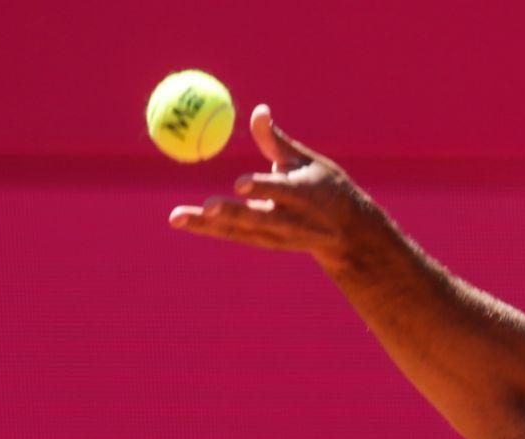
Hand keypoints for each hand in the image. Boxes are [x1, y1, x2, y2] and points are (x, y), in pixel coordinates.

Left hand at [169, 104, 385, 265]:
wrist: (348, 234)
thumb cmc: (327, 188)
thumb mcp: (307, 162)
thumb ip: (277, 141)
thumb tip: (258, 110)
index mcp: (306, 196)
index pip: (282, 192)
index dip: (263, 188)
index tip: (241, 184)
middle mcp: (291, 220)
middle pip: (257, 218)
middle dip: (232, 214)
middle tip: (206, 207)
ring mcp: (277, 236)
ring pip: (239, 231)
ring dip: (207, 226)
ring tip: (176, 217)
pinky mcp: (265, 242)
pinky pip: (233, 235)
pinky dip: (207, 229)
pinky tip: (182, 220)